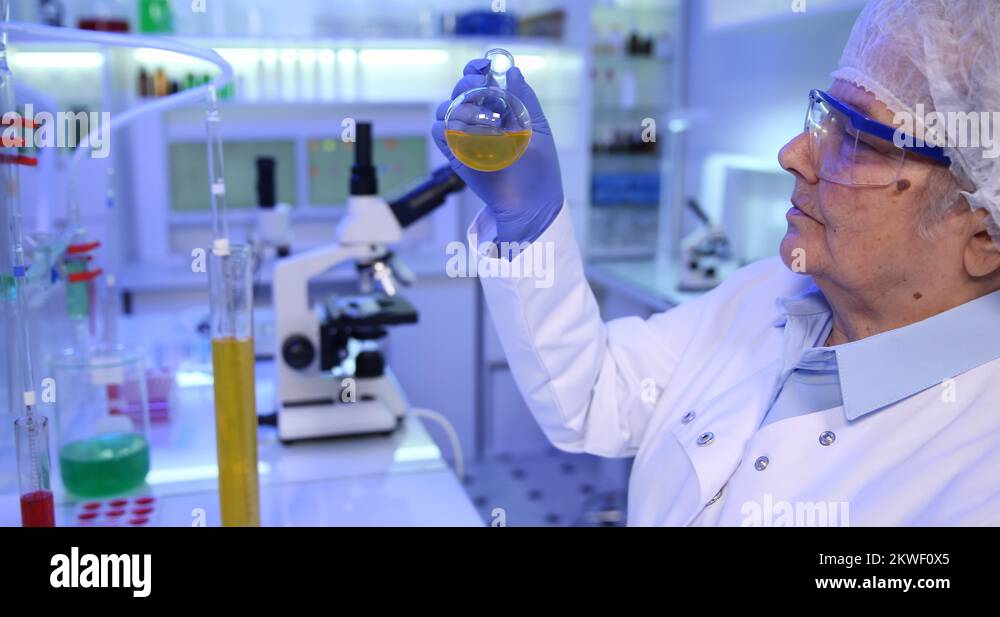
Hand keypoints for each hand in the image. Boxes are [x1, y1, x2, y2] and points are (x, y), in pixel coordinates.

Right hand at [432, 58, 563, 244]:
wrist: (530, 204)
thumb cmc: (539, 169)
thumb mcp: (536, 128)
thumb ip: (525, 99)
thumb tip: (512, 71)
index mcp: (500, 109)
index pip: (481, 80)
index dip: (477, 69)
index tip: (483, 66)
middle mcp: (480, 120)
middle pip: (459, 91)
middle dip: (466, 85)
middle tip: (478, 90)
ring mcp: (465, 137)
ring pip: (445, 109)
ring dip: (460, 109)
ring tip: (485, 125)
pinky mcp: (455, 154)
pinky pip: (439, 132)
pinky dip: (449, 129)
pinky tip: (469, 138)